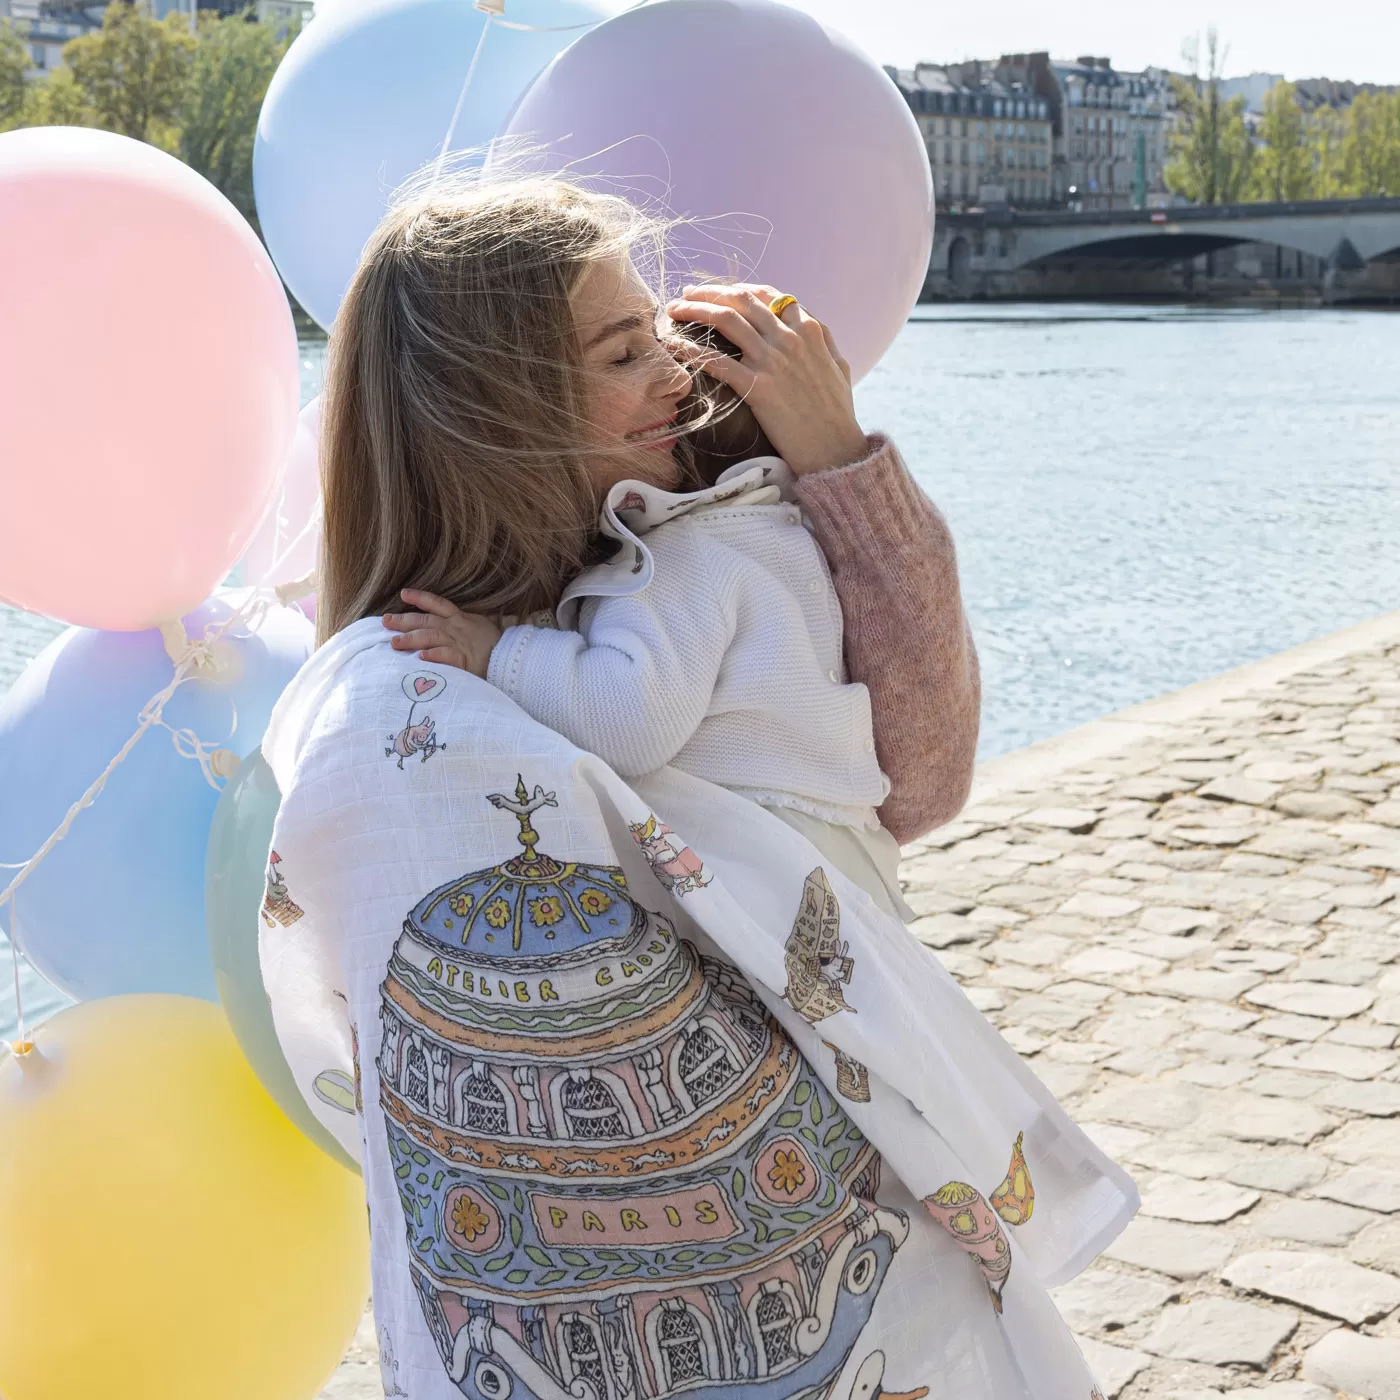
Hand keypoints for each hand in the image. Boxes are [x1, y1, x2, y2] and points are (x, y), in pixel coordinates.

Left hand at [382, 590, 500, 678]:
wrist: (511, 659)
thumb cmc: (494, 644)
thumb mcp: (480, 625)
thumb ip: (463, 621)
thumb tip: (448, 618)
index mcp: (460, 618)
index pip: (437, 604)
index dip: (420, 598)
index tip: (403, 594)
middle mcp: (456, 628)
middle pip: (426, 621)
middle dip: (403, 621)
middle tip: (385, 621)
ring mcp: (459, 644)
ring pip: (430, 638)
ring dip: (411, 639)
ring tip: (394, 643)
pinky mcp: (464, 661)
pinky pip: (446, 657)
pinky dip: (433, 656)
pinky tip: (420, 658)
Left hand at [665, 283, 867, 475]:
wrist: (835, 449)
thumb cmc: (838, 413)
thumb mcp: (839, 366)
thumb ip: (824, 341)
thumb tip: (811, 325)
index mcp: (809, 330)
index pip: (767, 295)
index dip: (738, 289)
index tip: (717, 293)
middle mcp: (789, 339)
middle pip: (741, 299)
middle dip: (709, 291)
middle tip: (686, 294)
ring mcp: (773, 361)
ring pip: (725, 319)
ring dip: (694, 308)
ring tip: (674, 310)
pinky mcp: (758, 388)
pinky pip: (716, 361)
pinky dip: (691, 348)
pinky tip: (673, 344)